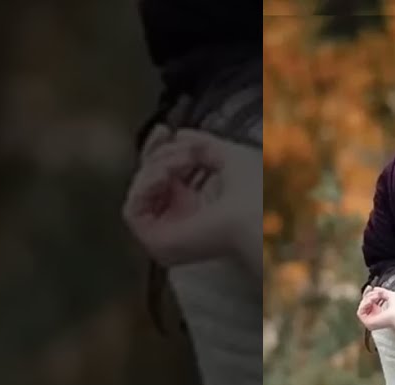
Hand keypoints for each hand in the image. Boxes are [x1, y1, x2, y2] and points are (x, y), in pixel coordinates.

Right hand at [122, 127, 260, 266]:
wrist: (262, 215)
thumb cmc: (258, 191)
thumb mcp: (226, 156)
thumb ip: (200, 145)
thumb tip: (177, 134)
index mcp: (199, 208)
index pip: (165, 179)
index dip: (160, 151)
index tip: (164, 129)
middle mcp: (181, 224)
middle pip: (146, 184)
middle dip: (156, 154)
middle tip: (170, 140)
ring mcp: (168, 236)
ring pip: (138, 193)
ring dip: (155, 167)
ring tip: (180, 161)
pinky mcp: (157, 244)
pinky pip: (132, 210)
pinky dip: (145, 185)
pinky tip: (166, 175)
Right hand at [356, 286, 394, 333]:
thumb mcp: (391, 295)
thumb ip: (382, 292)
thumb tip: (374, 288)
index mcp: (381, 312)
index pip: (370, 303)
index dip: (369, 293)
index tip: (370, 287)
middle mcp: (376, 317)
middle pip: (364, 304)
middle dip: (368, 295)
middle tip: (375, 293)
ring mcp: (371, 321)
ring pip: (361, 307)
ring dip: (367, 299)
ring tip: (375, 297)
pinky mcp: (368, 323)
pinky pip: (360, 312)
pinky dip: (364, 304)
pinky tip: (371, 301)